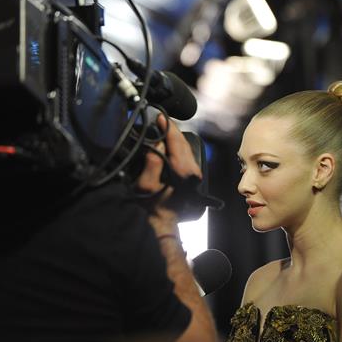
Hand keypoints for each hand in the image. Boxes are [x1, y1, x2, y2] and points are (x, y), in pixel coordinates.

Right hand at [137, 115, 201, 232]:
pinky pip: (186, 155)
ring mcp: (196, 174)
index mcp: (183, 171)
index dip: (167, 127)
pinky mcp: (194, 177)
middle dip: (171, 129)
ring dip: (175, 137)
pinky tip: (169, 143)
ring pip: (186, 148)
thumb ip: (152, 161)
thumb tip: (157, 143)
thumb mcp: (145, 184)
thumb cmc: (152, 207)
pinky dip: (178, 146)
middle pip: (183, 142)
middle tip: (160, 119)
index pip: (176, 141)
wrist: (164, 224)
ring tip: (163, 128)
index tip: (159, 117)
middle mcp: (193, 171)